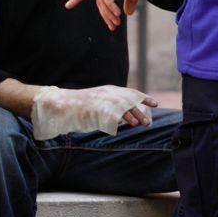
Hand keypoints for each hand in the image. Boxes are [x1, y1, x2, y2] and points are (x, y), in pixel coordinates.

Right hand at [30, 85, 157, 139]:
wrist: (61, 102)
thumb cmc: (81, 106)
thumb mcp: (100, 103)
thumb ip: (112, 108)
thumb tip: (127, 118)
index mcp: (109, 90)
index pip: (130, 92)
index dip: (143, 98)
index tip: (156, 103)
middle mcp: (106, 93)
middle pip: (127, 100)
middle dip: (138, 111)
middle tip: (148, 122)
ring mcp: (99, 100)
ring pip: (119, 106)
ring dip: (130, 115)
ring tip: (138, 124)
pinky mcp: (92, 107)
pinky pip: (107, 113)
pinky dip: (115, 119)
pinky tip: (121, 125)